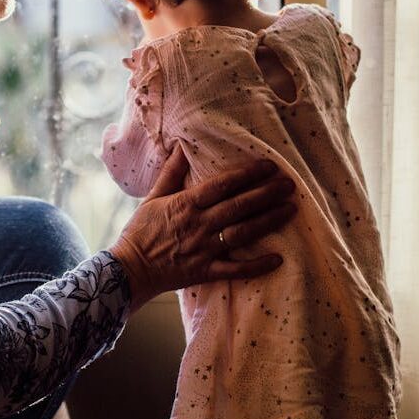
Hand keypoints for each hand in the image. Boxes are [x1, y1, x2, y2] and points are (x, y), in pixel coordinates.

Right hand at [108, 146, 295, 312]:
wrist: (129, 268)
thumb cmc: (141, 230)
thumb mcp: (153, 197)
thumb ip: (171, 173)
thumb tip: (181, 147)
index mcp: (186, 204)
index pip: (221, 185)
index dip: (247, 175)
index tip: (268, 166)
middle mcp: (198, 225)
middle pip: (238, 207)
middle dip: (266, 194)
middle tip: (289, 185)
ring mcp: (203, 249)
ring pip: (242, 233)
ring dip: (268, 221)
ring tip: (290, 210)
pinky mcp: (205, 271)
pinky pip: (235, 269)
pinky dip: (256, 265)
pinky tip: (277, 259)